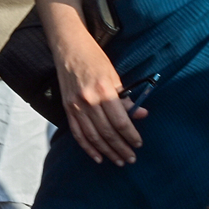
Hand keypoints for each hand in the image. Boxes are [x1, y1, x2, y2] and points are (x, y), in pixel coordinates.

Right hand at [53, 30, 144, 165]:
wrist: (68, 48)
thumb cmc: (94, 58)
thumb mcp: (114, 75)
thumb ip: (125, 97)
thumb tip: (141, 114)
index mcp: (103, 90)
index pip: (120, 120)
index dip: (130, 135)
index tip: (138, 144)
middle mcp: (88, 100)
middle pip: (107, 132)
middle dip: (121, 147)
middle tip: (131, 158)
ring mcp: (76, 106)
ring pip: (93, 136)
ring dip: (107, 151)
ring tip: (118, 160)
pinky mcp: (67, 108)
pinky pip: (78, 133)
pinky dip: (87, 147)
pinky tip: (97, 157)